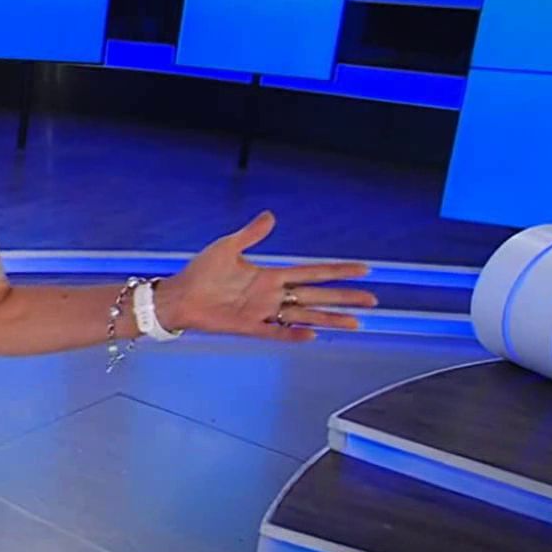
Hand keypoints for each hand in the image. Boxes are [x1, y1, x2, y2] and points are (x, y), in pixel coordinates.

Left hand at [154, 211, 377, 342]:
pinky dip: (293, 334)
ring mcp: (262, 312)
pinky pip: (276, 332)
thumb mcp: (227, 247)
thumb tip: (272, 215)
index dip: (337, 271)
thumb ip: (251, 234)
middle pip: (317, 296)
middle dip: (344, 298)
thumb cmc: (201, 271)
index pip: (312, 272)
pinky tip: (313, 336)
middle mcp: (272, 295)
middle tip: (372, 301)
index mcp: (270, 275)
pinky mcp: (248, 327)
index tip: (363, 270)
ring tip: (356, 322)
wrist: (178, 296)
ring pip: (304, 316)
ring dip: (329, 319)